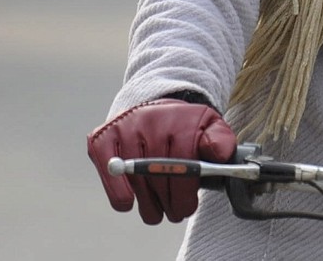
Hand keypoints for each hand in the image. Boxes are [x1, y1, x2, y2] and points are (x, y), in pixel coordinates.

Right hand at [87, 98, 236, 223]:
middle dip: (170, 202)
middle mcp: (150, 119)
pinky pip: (109, 175)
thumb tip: (218, 154)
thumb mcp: (211, 128)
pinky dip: (120, 193)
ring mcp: (124, 128)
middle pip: (159, 174)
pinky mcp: (102, 138)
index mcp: (180, 118)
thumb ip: (221, 142)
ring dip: (148, 204)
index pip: (184, 162)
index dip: (185, 191)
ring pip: (136, 180)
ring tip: (158, 211)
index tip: (188, 207)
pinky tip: (132, 200)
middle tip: (176, 213)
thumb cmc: (186, 127)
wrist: (157, 110)